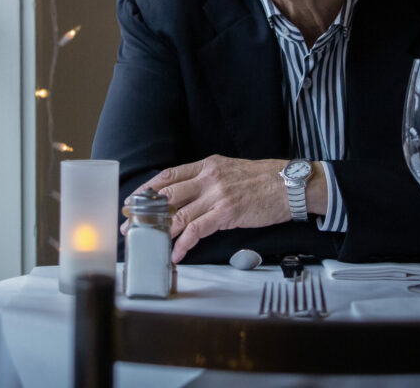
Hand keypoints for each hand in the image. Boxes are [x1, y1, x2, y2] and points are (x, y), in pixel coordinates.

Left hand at [124, 155, 289, 262]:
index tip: (134, 199)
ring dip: (159, 230)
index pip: (169, 175)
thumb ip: (210, 179)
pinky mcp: (226, 213)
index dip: (148, 188)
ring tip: (148, 242)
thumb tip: (190, 194)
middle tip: (130, 224)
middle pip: (168, 194)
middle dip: (145, 211)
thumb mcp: (231, 170)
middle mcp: (208, 177)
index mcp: (207, 165)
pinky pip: (196, 230)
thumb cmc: (264, 179)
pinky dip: (183, 244)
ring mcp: (216, 195)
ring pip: (178, 214)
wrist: (289, 184)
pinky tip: (177, 253)